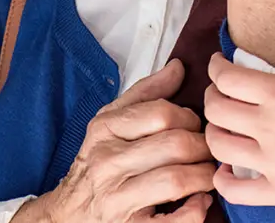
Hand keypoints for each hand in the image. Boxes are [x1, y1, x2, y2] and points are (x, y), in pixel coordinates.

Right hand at [15, 59, 214, 222]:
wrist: (64, 217)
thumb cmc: (96, 164)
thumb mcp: (110, 122)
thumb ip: (146, 92)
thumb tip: (179, 67)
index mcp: (106, 130)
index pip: (162, 113)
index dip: (190, 117)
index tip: (196, 126)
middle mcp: (107, 163)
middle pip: (175, 145)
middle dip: (203, 147)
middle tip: (210, 151)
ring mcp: (116, 200)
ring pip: (176, 179)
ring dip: (204, 176)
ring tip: (208, 173)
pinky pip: (171, 222)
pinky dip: (195, 211)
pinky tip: (200, 202)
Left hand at [203, 1, 274, 212]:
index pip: (229, 77)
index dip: (216, 67)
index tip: (218, 63)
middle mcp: (269, 127)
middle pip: (217, 109)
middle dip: (212, 96)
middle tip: (221, 91)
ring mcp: (270, 162)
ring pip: (219, 145)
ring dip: (215, 132)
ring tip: (225, 125)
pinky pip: (234, 190)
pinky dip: (223, 179)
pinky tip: (229, 168)